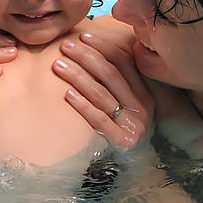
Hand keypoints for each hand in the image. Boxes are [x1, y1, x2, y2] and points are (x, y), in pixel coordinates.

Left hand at [52, 30, 153, 148]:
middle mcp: (142, 106)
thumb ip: (119, 80)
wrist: (134, 167)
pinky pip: (99, 119)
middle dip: (86, 57)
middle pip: (110, 74)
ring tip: (58, 65)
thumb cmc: (124, 127)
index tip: (83, 36)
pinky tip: (67, 94)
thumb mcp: (129, 103)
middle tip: (65, 46)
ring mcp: (133, 124)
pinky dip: (83, 105)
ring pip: (101, 94)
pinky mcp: (122, 141)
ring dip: (78, 76)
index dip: (103, 47)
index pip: (124, 62)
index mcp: (145, 92)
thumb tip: (96, 49)